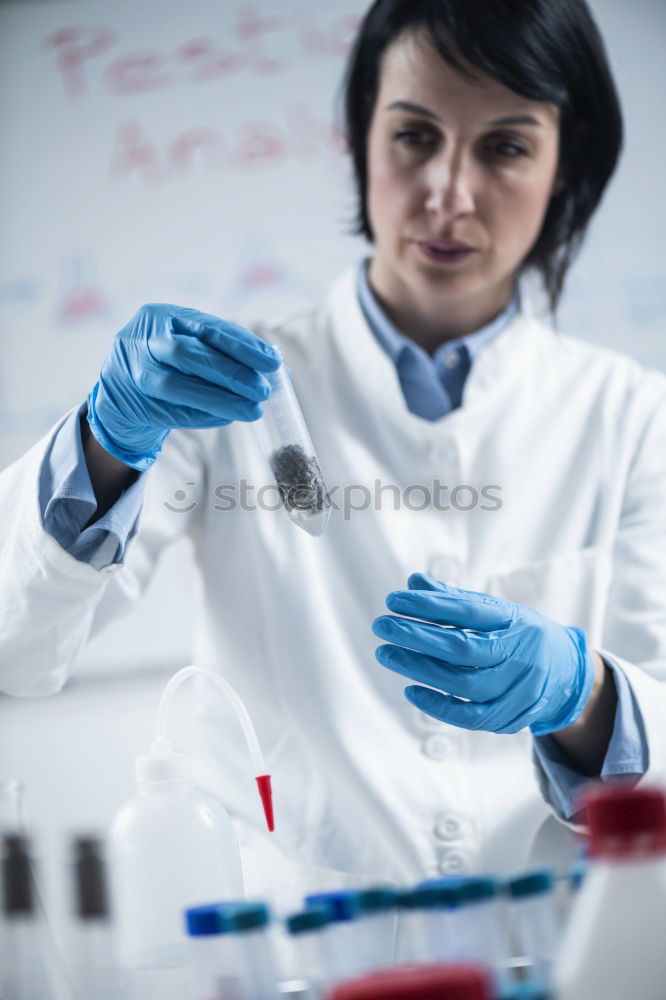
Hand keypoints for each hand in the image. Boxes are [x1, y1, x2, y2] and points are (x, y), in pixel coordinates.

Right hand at [87, 304, 280, 469]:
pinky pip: (172, 411)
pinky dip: (204, 415)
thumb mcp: (193, 345)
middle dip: (232, 373)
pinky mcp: (134, 402)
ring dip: (220, 399)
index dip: (243, 346)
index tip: (273, 363)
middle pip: (189, 355)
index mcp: (162, 316)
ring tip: (253, 410)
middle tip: (263, 390)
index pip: (208, 328)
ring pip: (178, 386)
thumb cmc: (169, 362)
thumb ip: (228, 353)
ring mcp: (134, 371)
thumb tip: (279, 369)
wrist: (121, 388)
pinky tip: (228, 417)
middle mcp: (143, 339)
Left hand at [372, 573, 595, 735]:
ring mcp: (520, 688)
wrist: (569, 672)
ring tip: (387, 654)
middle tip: (381, 626)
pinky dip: (438, 706)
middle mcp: (521, 653)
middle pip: (462, 648)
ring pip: (464, 684)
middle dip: (416, 637)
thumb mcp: (496, 611)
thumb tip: (413, 583)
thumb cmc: (518, 634)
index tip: (394, 600)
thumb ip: (454, 600)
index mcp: (515, 620)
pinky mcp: (514, 716)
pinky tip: (412, 689)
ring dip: (420, 670)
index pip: (468, 610)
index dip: (429, 605)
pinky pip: (471, 717)